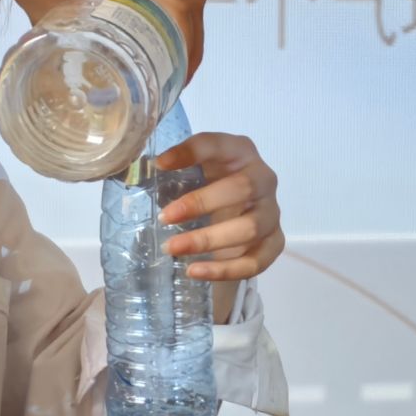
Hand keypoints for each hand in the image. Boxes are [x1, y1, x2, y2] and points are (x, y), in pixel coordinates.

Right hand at [0, 0, 213, 77]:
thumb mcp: (58, 3)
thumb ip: (70, 25)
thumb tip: (65, 59)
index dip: (179, 7)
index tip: (168, 47)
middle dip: (193, 14)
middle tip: (174, 53)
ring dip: (194, 20)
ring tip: (177, 57)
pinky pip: (181, 0)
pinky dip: (185, 32)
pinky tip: (175, 59)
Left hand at [157, 133, 283, 284]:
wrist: (237, 210)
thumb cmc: (209, 183)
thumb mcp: (194, 168)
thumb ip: (173, 166)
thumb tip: (141, 170)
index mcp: (241, 151)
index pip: (219, 145)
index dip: (191, 152)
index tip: (160, 164)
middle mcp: (263, 179)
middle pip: (243, 188)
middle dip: (201, 203)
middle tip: (165, 217)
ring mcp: (272, 212)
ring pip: (250, 228)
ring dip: (208, 240)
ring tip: (172, 248)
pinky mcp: (275, 242)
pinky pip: (255, 261)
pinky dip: (224, 269)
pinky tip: (195, 271)